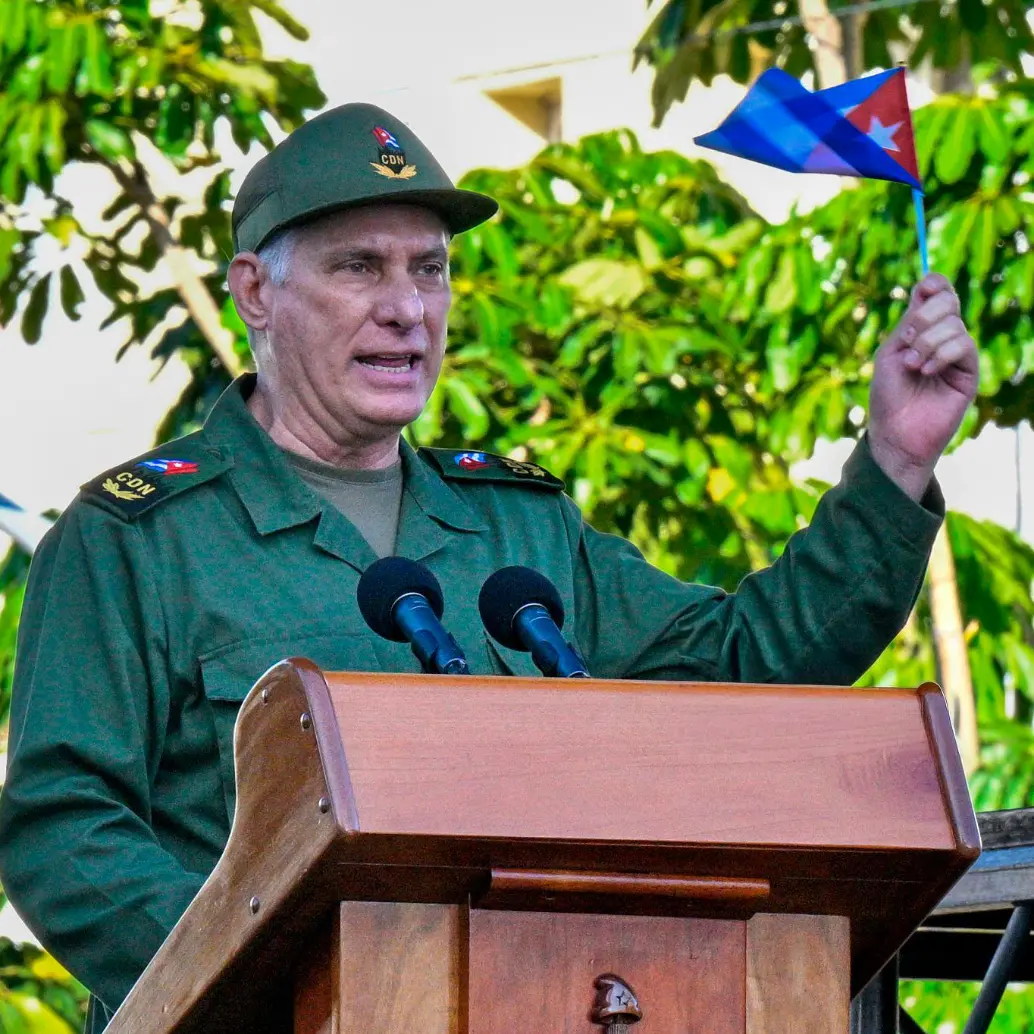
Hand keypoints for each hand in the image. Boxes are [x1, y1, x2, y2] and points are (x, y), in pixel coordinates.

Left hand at [868, 274, 978, 501]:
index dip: (934, 284)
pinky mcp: (969, 372)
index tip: (922, 290)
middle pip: (948, 301)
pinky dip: (941, 354)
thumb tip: (927, 285)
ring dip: (927, 342)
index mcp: (921, 329)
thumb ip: (909, 321)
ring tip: (912, 366)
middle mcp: (942, 337)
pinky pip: (964, 345)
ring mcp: (957, 354)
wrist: (895, 432)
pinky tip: (926, 371)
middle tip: (906, 341)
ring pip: (954, 324)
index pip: (938, 292)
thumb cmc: (887, 396)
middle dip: (923, 317)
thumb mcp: (890, 353)